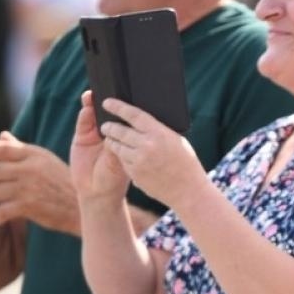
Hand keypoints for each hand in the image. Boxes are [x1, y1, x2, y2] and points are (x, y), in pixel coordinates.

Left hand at [0, 130, 78, 231]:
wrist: (84, 206)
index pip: (2, 149)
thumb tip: (2, 135)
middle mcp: (30, 169)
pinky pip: (4, 210)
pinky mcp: (31, 206)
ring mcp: (30, 187)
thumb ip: (21, 149)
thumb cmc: (64, 182)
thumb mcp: (45, 160)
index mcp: (34, 154)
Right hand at [69, 91, 131, 204]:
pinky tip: (85, 108)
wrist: (98, 192)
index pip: (124, 116)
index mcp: (125, 136)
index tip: (125, 92)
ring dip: (94, 103)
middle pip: (110, 112)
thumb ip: (118, 145)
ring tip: (93, 94)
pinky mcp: (82, 136)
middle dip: (108, 102)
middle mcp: (111, 131)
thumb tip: (122, 128)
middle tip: (108, 88)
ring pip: (95, 114)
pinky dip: (84, 115)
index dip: (123, 106)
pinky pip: (83, 122)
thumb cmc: (115, 178)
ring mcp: (96, 133)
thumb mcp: (120, 161)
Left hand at [95, 98, 209, 209]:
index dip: (118, 107)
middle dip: (109, 126)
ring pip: (117, 146)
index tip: (107, 102)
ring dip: (112, 141)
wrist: (188, 190)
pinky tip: (124, 155)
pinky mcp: (134, 174)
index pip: (133, 114)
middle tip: (105, 125)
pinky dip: (121, 156)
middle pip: (119, 130)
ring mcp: (139, 160)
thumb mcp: (175, 140)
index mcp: (159, 133)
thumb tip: (141, 123)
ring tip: (110, 139)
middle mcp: (147, 145)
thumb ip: (158, 131)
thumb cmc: (186, 163)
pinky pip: (122, 161)